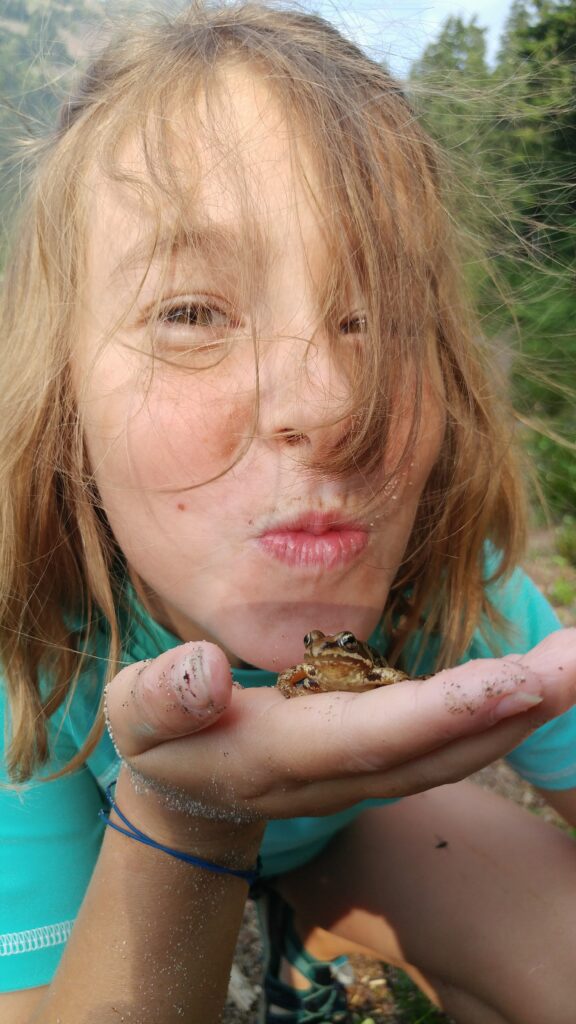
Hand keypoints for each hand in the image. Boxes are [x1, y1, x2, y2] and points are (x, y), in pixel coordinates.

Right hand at [105, 629, 575, 829]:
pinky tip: (534, 683)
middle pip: (437, 750)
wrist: (187, 790)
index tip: (510, 681)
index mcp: (281, 756)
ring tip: (573, 663)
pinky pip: (449, 746)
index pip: (371, 736)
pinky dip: (499, 715)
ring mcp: (365, 775)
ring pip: (455, 754)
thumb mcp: (139, 711)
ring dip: (521, 712)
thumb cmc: (161, 736)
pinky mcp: (379, 761)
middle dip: (511, 709)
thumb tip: (204, 672)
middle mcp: (339, 775)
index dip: (440, 712)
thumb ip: (165, 698)